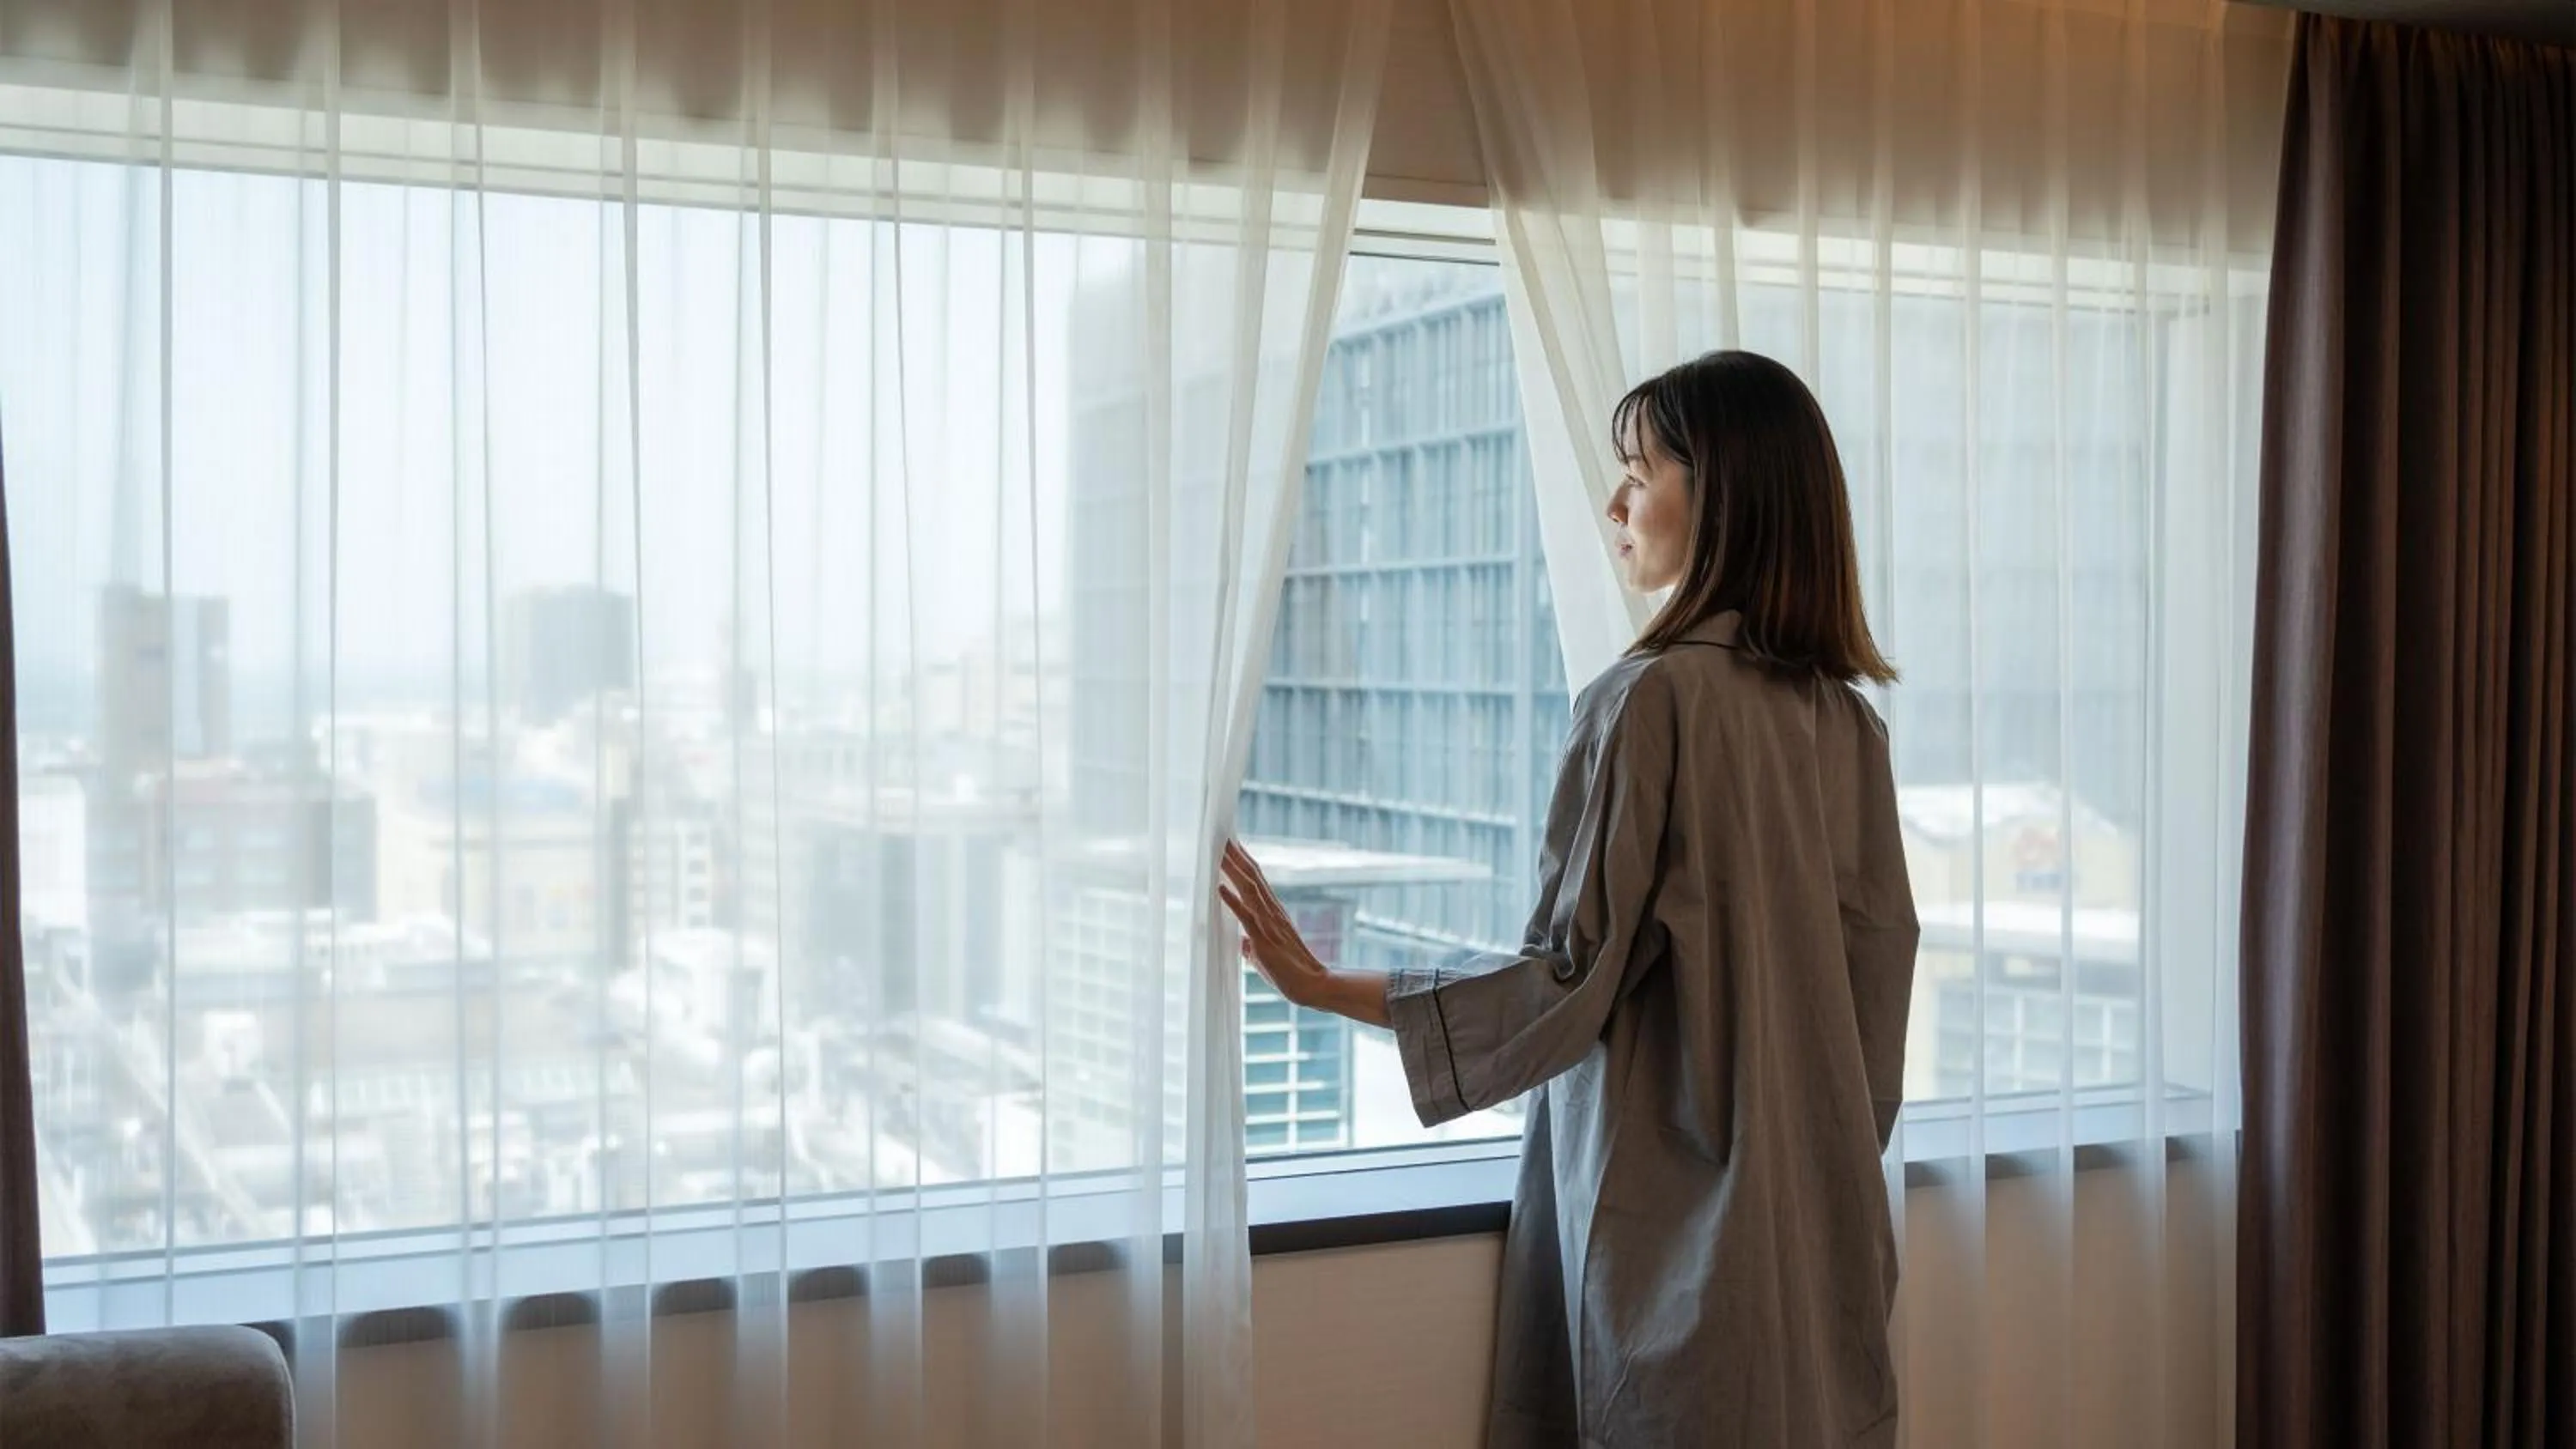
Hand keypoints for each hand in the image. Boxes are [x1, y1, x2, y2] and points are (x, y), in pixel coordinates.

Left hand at [1217, 840, 1392, 1027]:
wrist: (1311, 986)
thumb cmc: (1289, 972)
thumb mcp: (1264, 956)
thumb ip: (1253, 946)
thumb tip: (1243, 943)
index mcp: (1272, 914)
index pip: (1256, 881)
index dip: (1243, 862)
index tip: (1231, 844)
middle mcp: (1272, 913)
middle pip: (1252, 878)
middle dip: (1236, 857)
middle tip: (1222, 836)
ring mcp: (1269, 925)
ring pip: (1249, 890)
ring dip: (1233, 870)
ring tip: (1219, 852)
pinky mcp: (1265, 940)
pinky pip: (1246, 917)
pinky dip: (1232, 901)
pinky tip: (1219, 888)